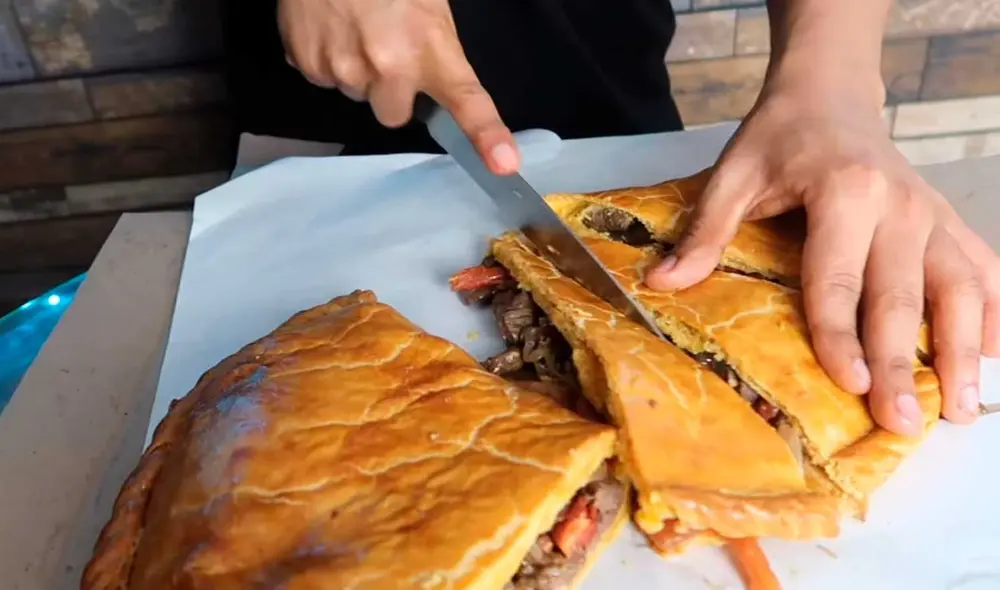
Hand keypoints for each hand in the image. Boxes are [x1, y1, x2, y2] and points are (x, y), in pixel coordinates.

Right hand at [277, 0, 518, 173]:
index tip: (505, 163)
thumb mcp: (429, 5)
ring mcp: (344, 69)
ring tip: (355, 27)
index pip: (467, 99)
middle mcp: (389, 67)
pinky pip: (322, 79)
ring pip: (357, 95)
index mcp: (430, 47)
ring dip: (358, 72)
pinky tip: (330, 26)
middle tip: (387, 50)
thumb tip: (430, 85)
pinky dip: (325, 58)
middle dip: (392, 92)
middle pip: (394, 115)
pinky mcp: (307, 63)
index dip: (488, 135)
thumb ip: (436, 51)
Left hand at [645, 76, 999, 435]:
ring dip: (963, 351)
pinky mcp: (948, 220)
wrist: (830, 96)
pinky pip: (983, 269)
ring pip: (960, 288)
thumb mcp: (733, 175)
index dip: (842, 335)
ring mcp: (933, 213)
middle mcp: (900, 205)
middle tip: (901, 422)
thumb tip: (661, 283)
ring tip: (958, 408)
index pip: (839, 278)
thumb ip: (705, 231)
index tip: (849, 384)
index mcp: (844, 192)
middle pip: (901, 296)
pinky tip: (993, 358)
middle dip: (901, 364)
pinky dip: (994, 314)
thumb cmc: (778, 139)